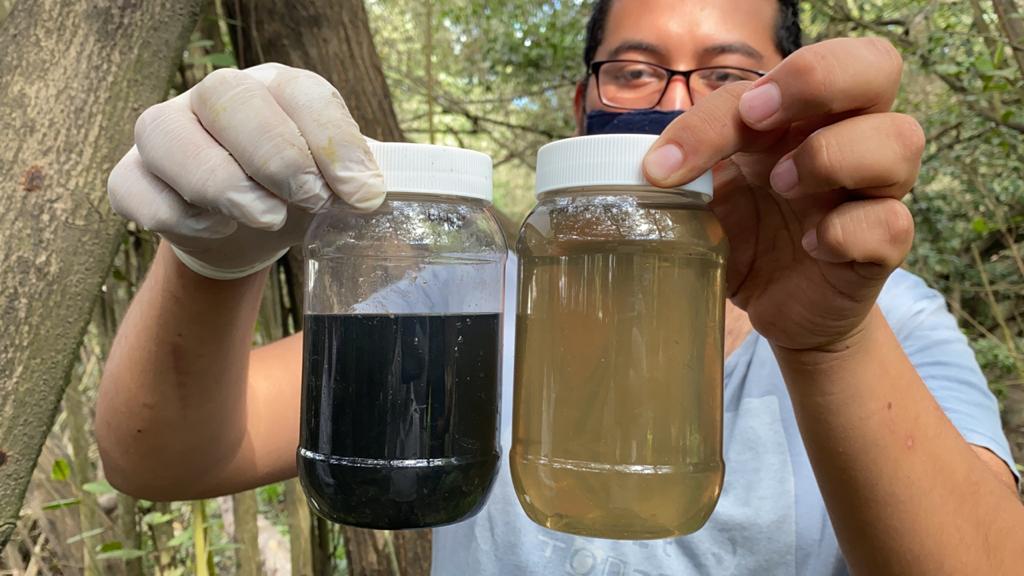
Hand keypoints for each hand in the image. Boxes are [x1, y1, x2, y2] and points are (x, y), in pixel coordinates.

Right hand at [108, 63, 385, 279]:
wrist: (248, 229)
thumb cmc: (300, 196)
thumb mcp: (340, 189)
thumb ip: (363, 191)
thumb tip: (383, 201)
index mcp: (280, 89)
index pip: (302, 93)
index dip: (334, 142)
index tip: (362, 195)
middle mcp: (217, 97)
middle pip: (228, 97)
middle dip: (276, 155)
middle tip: (311, 201)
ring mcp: (167, 131)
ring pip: (166, 133)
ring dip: (221, 181)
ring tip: (266, 219)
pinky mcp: (132, 174)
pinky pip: (133, 185)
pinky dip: (174, 213)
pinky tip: (217, 230)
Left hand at [643, 38, 923, 350]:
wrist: (779, 308)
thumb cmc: (749, 233)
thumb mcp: (711, 194)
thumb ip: (691, 166)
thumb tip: (644, 166)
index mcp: (801, 113)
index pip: (774, 79)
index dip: (717, 113)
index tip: (665, 163)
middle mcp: (848, 136)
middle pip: (876, 65)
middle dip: (817, 79)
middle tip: (760, 117)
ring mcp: (873, 189)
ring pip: (900, 139)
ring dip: (832, 156)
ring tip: (783, 186)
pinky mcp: (883, 245)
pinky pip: (892, 223)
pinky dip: (848, 231)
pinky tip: (810, 247)